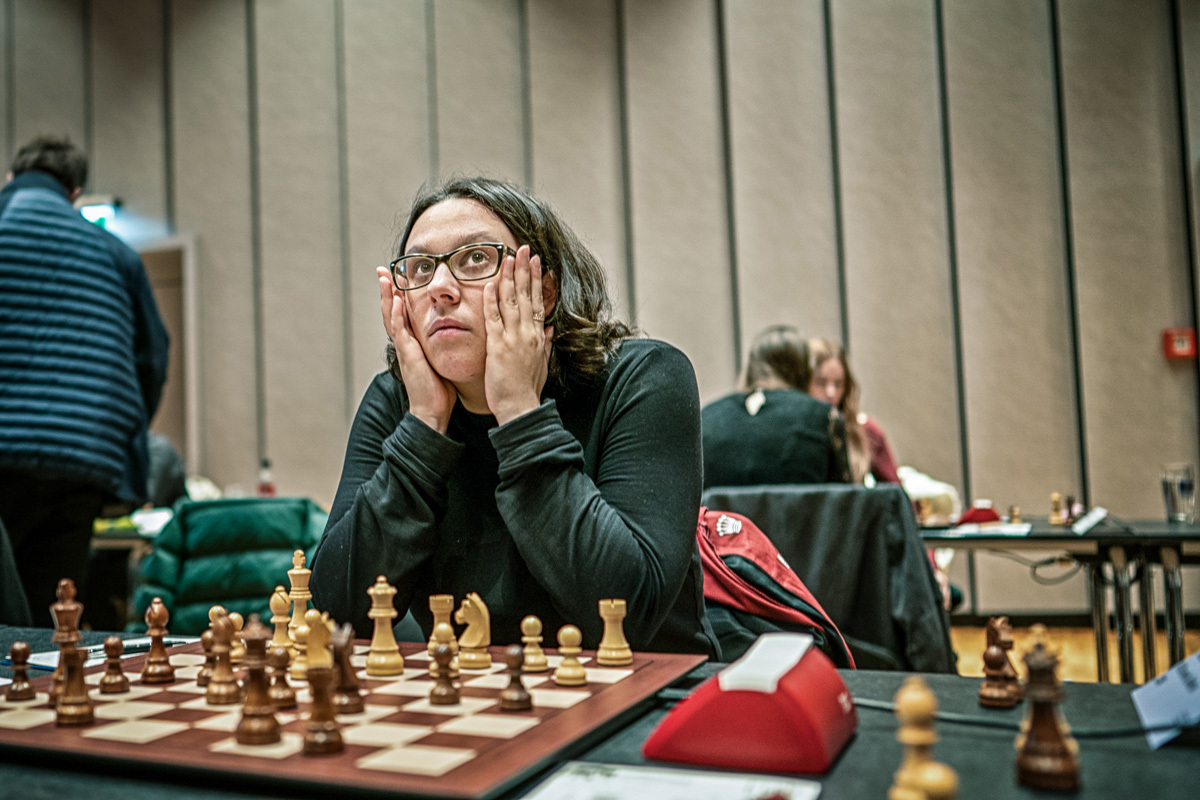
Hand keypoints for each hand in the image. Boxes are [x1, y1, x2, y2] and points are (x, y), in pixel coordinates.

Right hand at [377, 266, 456, 433]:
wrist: (432, 411)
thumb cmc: (439, 389)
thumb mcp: (439, 360)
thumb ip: (440, 346)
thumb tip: (452, 333)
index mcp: (412, 343)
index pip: (402, 314)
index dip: (398, 296)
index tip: (396, 278)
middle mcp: (405, 344)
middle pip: (391, 311)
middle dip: (387, 291)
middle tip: (382, 271)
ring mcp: (404, 349)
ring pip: (391, 318)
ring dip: (388, 297)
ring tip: (385, 279)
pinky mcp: (408, 356)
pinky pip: (400, 333)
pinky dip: (397, 317)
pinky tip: (398, 302)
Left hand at [482, 246, 552, 425]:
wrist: (520, 407)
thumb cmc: (528, 390)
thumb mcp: (542, 365)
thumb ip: (545, 345)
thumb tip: (550, 329)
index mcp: (538, 337)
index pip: (538, 301)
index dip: (537, 280)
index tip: (536, 262)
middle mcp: (528, 333)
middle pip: (527, 295)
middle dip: (525, 270)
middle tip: (524, 249)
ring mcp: (514, 338)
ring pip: (512, 301)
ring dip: (510, 277)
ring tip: (509, 257)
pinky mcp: (498, 346)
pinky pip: (494, 318)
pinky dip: (492, 300)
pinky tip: (489, 284)